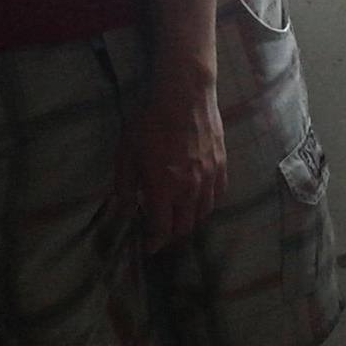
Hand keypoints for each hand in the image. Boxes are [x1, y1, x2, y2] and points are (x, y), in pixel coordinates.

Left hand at [126, 60, 226, 250]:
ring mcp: (209, 178)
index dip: (155, 243)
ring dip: (191, 221)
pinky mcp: (222, 165)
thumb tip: (123, 210)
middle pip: (185, 226)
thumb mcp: (126, 154)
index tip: (149, 248)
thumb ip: (125, 186)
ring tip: (181, 220)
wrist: (184, 97)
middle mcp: (189, 189)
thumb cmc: (150, 124)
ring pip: (204, 213)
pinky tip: (201, 201)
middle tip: (163, 234)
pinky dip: (208, 204)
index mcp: (163, 189)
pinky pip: (218, 195)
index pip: (162, 229)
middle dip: (172, 235)